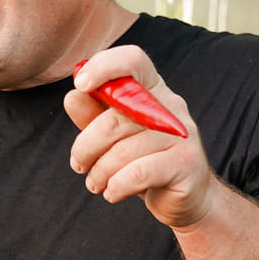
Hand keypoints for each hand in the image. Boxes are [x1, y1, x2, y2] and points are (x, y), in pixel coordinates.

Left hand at [65, 45, 215, 228]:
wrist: (185, 198)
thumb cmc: (143, 160)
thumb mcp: (112, 137)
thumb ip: (92, 115)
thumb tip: (72, 97)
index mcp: (153, 90)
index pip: (132, 61)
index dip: (104, 66)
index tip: (80, 85)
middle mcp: (171, 106)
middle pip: (115, 118)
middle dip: (86, 146)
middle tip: (79, 165)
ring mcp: (182, 134)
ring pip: (124, 150)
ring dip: (100, 172)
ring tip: (95, 183)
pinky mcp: (186, 163)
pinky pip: (138, 172)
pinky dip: (116, 186)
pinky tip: (112, 193)